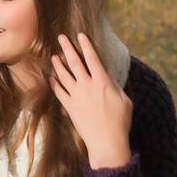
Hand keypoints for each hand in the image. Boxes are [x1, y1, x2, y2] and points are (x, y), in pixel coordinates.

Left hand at [49, 31, 131, 167]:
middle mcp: (87, 86)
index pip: (92, 58)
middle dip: (68, 48)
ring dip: (58, 65)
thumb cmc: (120, 121)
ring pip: (64, 75)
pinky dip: (55, 83)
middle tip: (61, 37)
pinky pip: (59, 92)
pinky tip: (52, 78)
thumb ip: (114, 85)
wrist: (106, 141)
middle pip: (75, 62)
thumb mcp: (124, 99)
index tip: (80, 35)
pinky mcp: (70, 107)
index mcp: (103, 82)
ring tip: (54, 56)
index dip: (86, 45)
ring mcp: (76, 96)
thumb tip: (108, 77)